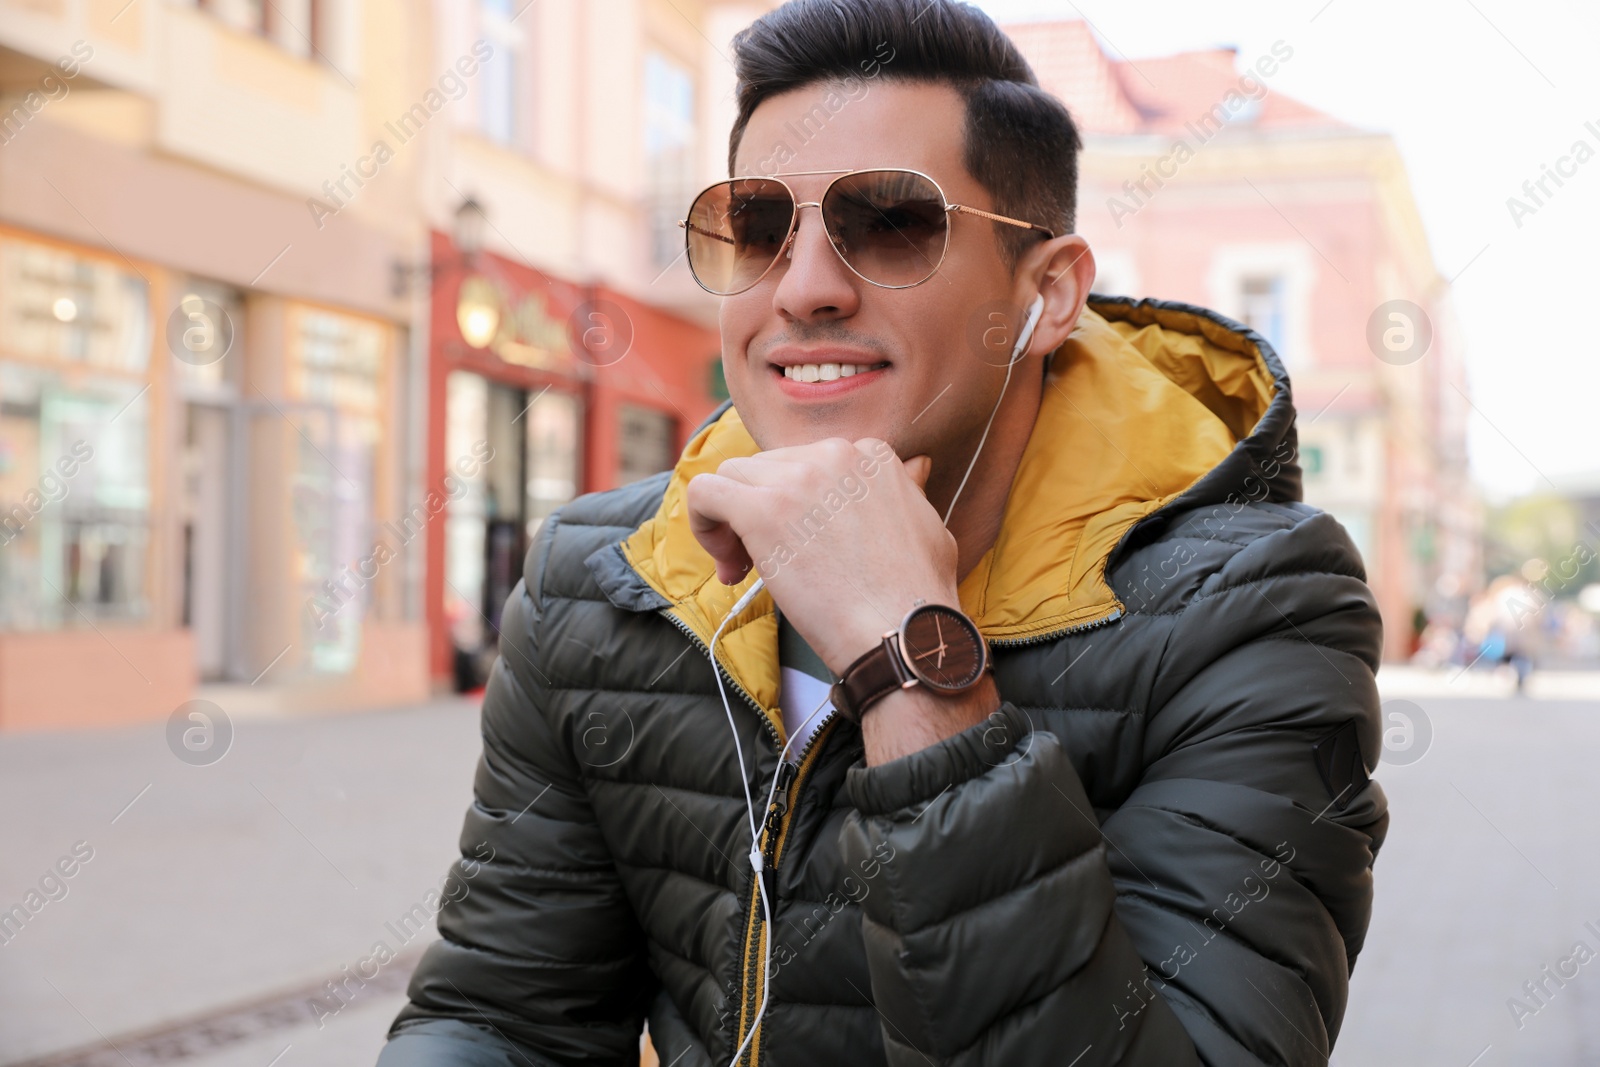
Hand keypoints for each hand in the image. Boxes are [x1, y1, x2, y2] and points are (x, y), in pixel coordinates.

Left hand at [685, 438, 955, 676]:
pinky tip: (725, 562)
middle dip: (759, 510)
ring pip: (732, 477)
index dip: (794, 501)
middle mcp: (833, 455)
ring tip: (745, 568)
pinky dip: (703, 523)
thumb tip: (915, 467)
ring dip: (731, 520)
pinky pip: (704, 493)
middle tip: (765, 562)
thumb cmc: (916, 595)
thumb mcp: (928, 525)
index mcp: (870, 456)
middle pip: (766, 468)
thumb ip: (909, 490)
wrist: (902, 632)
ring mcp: (796, 479)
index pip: (806, 462)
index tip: (798, 542)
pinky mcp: (762, 510)